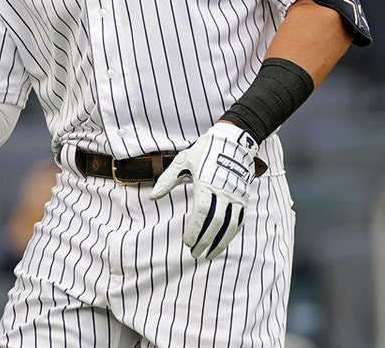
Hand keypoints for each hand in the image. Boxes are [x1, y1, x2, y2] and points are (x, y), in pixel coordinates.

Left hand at [150, 123, 259, 258]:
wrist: (233, 141)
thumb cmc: (204, 151)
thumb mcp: (181, 162)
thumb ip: (167, 181)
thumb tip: (152, 197)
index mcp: (206, 184)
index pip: (201, 213)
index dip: (194, 230)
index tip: (187, 242)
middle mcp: (224, 192)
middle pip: (215, 223)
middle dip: (205, 241)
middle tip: (195, 253)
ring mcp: (236, 196)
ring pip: (230, 225)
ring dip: (221, 242)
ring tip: (210, 254)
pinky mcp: (244, 197)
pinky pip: (239, 220)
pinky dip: (232, 233)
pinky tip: (223, 242)